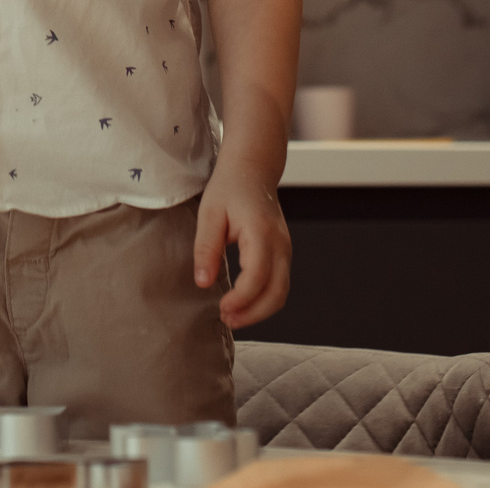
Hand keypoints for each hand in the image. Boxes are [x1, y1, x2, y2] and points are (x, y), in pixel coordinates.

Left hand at [195, 151, 291, 327]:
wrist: (252, 170)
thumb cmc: (229, 188)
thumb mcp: (209, 214)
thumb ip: (206, 249)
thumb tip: (203, 283)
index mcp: (261, 232)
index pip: (257, 276)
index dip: (241, 299)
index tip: (221, 308)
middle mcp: (280, 243)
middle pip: (277, 292)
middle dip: (253, 314)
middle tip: (226, 319)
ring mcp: (286, 249)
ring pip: (282, 293)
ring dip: (260, 311)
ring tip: (232, 316)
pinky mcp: (284, 254)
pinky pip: (280, 285)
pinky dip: (264, 301)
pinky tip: (243, 304)